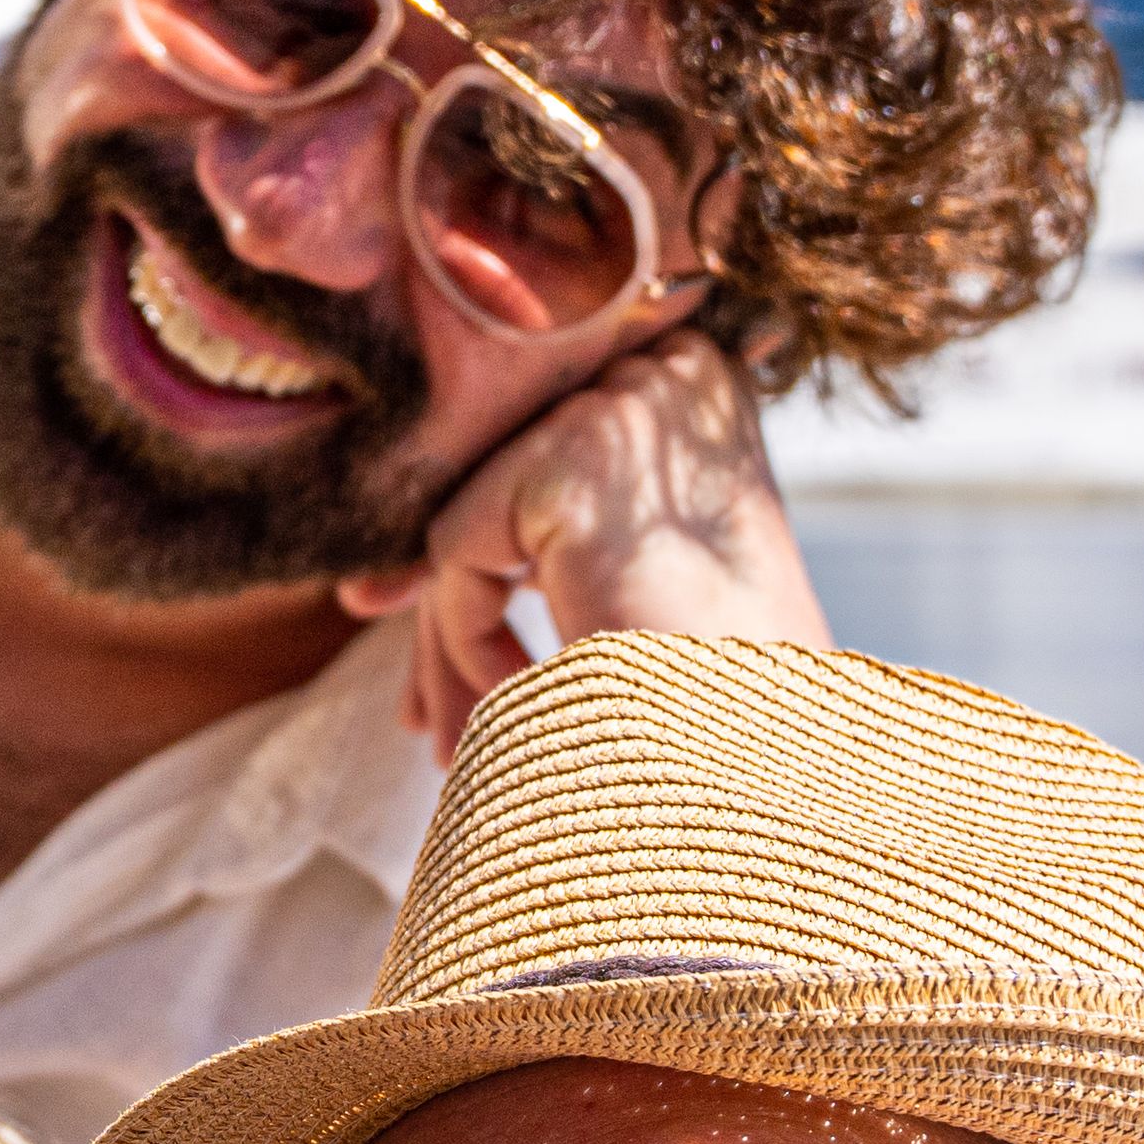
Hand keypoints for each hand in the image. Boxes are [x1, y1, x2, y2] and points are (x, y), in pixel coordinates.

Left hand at [336, 330, 825, 749]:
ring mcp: (629, 406)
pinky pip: (460, 544)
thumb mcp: (634, 591)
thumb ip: (540, 548)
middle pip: (508, 479)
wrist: (772, 773)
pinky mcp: (576, 459)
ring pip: (474, 517)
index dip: (492, 555)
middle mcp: (676, 370)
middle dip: (453, 604)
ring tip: (451, 742)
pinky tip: (510, 698)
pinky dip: (463, 635)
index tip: (441, 646)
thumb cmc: (729, 705)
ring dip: (450, 639)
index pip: (550, 452)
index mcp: (706, 390)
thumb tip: (371, 588)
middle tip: (425, 718)